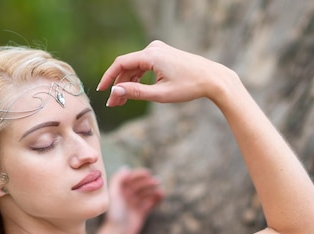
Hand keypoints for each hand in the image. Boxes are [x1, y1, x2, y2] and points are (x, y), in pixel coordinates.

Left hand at [89, 167, 163, 233]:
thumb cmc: (114, 215)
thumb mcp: (114, 195)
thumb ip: (118, 180)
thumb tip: (127, 168)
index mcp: (119, 191)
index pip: (130, 179)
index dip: (139, 175)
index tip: (148, 173)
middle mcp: (126, 196)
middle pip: (139, 185)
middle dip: (148, 182)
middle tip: (156, 181)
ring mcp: (134, 204)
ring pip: (146, 193)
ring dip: (153, 190)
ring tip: (160, 191)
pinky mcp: (141, 212)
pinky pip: (150, 202)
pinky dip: (156, 198)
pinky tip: (161, 195)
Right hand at [97, 40, 230, 106]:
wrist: (213, 78)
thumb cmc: (189, 86)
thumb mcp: (161, 94)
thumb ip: (136, 93)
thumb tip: (115, 92)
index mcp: (151, 55)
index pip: (121, 63)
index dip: (108, 78)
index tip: (101, 91)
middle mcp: (153, 48)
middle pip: (127, 66)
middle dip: (118, 85)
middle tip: (112, 105)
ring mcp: (158, 50)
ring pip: (135, 67)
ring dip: (127, 83)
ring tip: (120, 102)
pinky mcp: (163, 54)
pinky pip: (144, 65)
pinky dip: (137, 78)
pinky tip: (133, 92)